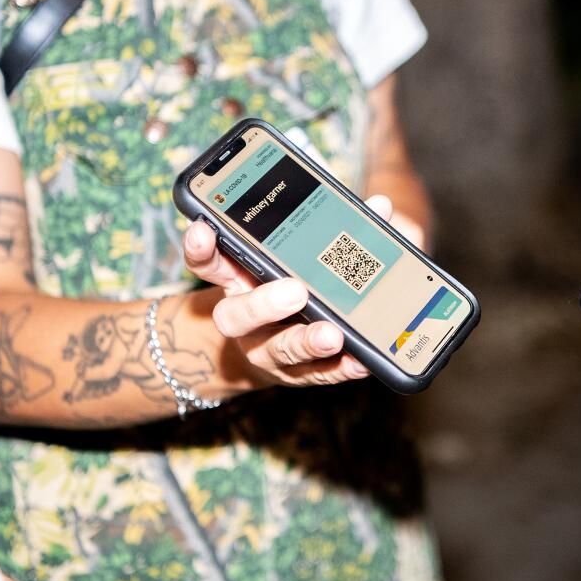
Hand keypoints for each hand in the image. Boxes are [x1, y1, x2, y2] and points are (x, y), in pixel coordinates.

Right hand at [183, 196, 398, 390]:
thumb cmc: (289, 286)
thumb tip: (380, 206)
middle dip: (264, 303)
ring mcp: (268, 350)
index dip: (200, 247)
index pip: (208, 263)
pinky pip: (319, 374)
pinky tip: (361, 361)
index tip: (204, 227)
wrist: (276, 349)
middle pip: (236, 315)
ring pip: (278, 350)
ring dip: (307, 341)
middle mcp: (245, 318)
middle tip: (296, 290)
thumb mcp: (296, 256)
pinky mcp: (298, 374)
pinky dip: (341, 367)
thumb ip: (332, 229)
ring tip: (332, 335)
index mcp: (238, 280)